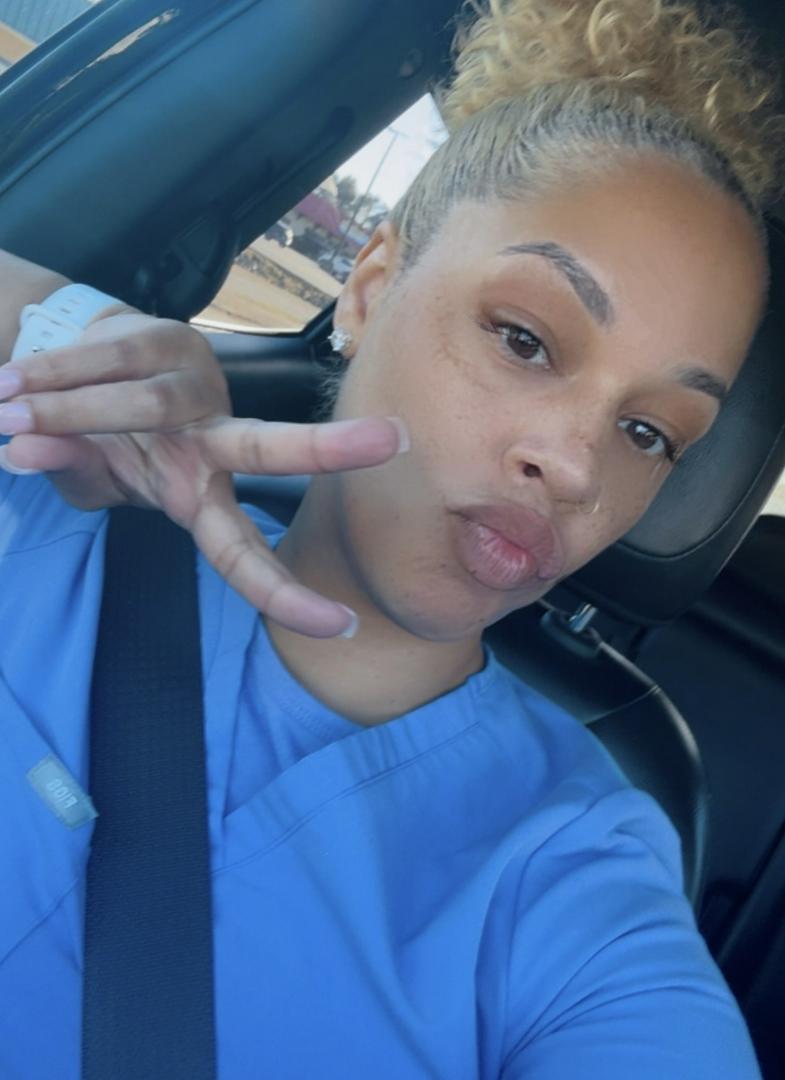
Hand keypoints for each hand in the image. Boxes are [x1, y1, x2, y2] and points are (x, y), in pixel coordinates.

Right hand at [0, 313, 406, 636]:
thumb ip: (69, 473)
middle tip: (393, 440)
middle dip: (328, 448)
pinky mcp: (166, 339)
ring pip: (135, 404)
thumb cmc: (100, 440)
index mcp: (196, 494)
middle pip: (268, 447)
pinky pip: (102, 363)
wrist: (75, 365)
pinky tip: (8, 387)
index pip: (244, 554)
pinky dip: (50, 379)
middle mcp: (210, 441)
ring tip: (3, 413)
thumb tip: (22, 453)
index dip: (285, 594)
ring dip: (63, 413)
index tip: (343, 625)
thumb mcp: (87, 479)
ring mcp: (193, 388)